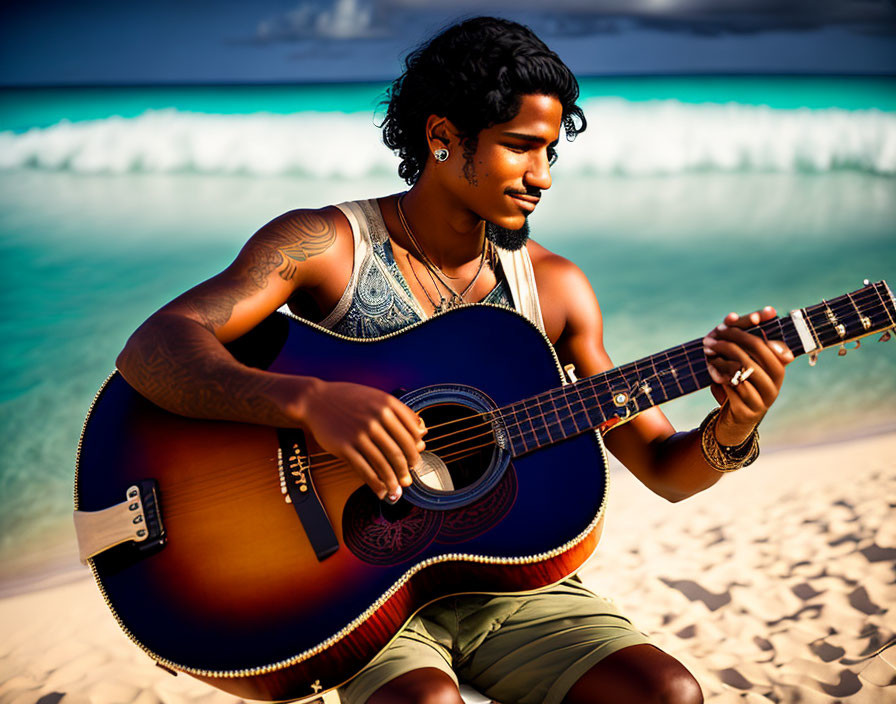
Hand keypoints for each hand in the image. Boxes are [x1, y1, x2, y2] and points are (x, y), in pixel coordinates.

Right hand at [300, 380, 425, 501]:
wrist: (315, 400)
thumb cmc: (347, 398)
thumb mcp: (376, 397)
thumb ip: (399, 412)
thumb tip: (422, 432)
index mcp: (387, 404)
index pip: (411, 432)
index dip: (416, 450)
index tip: (416, 460)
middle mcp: (375, 418)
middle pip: (400, 450)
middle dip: (407, 469)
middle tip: (409, 478)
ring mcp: (359, 433)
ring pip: (384, 463)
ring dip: (393, 480)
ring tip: (397, 489)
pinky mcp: (344, 447)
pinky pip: (365, 470)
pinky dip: (376, 484)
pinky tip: (381, 491)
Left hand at [703, 307, 793, 445]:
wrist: (737, 420)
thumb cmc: (740, 384)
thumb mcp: (743, 363)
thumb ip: (739, 341)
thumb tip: (730, 315)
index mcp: (779, 368)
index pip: (765, 343)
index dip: (744, 331)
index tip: (723, 324)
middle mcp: (776, 382)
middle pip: (755, 355)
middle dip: (730, 343)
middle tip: (709, 339)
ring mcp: (764, 398)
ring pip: (743, 371)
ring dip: (721, 360)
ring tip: (707, 354)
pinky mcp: (749, 410)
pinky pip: (733, 388)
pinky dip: (719, 377)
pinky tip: (710, 371)